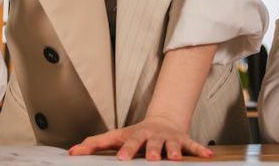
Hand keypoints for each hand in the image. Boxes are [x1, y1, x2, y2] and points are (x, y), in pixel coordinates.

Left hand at [68, 115, 212, 160]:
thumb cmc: (136, 133)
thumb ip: (95, 143)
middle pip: (151, 144)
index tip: (121, 160)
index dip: (126, 150)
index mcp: (136, 135)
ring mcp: (168, 138)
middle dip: (152, 151)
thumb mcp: (117, 135)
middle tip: (152, 159)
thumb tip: (71, 151)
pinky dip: (199, 150)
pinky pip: (192, 145)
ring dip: (174, 152)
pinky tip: (208, 156)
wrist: (163, 120)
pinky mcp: (182, 140)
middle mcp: (153, 135)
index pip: (129, 142)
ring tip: (175, 159)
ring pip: (172, 146)